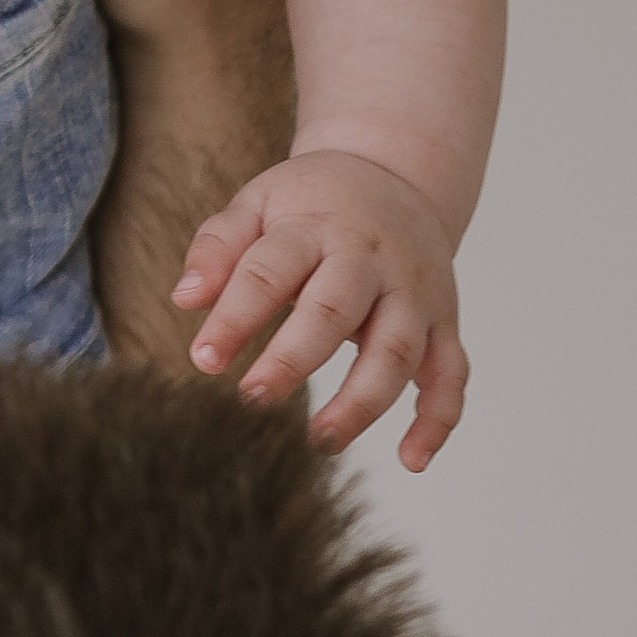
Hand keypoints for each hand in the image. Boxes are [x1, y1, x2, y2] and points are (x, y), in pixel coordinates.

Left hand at [174, 148, 466, 472]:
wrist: (396, 177)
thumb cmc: (312, 202)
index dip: (235, 317)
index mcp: (316, 228)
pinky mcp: (442, 322)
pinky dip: (438, 419)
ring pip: (396, 350)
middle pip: (335, 311)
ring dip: (362, 401)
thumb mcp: (257, 202)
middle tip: (253, 398)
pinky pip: (451, 373)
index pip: (270, 272)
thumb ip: (218, 247)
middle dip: (293, 359)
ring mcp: (413, 293)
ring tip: (321, 440)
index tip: (203, 359)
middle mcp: (371, 260)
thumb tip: (185, 298)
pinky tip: (411, 459)